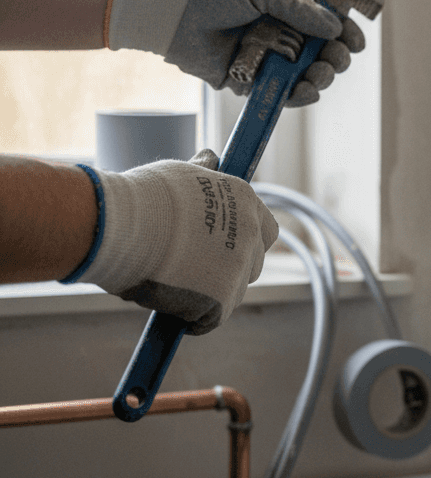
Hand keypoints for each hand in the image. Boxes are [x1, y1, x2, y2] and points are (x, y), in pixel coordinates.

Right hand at [74, 150, 278, 333]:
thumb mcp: (179, 174)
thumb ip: (204, 175)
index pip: (266, 231)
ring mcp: (238, 268)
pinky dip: (194, 320)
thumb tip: (212, 158)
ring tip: (173, 284)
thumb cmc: (140, 196)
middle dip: (229, 270)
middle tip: (192, 269)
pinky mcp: (220, 300)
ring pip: (233, 293)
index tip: (224, 249)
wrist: (118, 226)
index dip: (247, 243)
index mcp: (246, 202)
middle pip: (253, 265)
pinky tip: (173, 310)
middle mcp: (250, 234)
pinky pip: (211, 319)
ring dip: (210, 295)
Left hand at [106, 0, 365, 105]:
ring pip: (306, 74)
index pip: (325, 19)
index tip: (357, 42)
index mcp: (284, 3)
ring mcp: (266, 57)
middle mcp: (278, 31)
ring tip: (319, 75)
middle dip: (336, 57)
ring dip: (321, 77)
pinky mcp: (250, 81)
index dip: (344, 30)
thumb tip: (334, 27)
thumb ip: (299, 8)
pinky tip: (307, 91)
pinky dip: (299, 96)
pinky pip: (282, 93)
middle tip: (337, 60)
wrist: (168, 12)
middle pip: (321, 50)